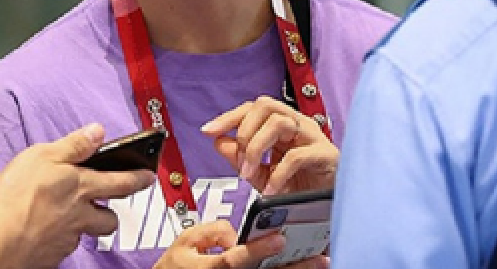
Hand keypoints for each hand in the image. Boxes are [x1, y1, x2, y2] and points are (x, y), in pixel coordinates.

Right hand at [0, 123, 155, 268]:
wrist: (2, 239)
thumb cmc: (19, 197)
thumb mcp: (44, 155)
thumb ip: (74, 145)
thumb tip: (97, 131)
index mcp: (82, 186)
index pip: (121, 181)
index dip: (138, 179)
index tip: (149, 177)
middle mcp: (81, 214)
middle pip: (110, 218)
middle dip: (113, 211)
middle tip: (109, 206)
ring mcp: (68, 237)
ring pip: (89, 233)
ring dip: (87, 226)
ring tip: (74, 218)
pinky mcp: (53, 254)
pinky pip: (64, 246)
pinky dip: (60, 239)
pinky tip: (46, 231)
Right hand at [151, 220, 327, 268]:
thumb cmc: (178, 264)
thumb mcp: (186, 240)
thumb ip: (213, 231)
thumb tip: (238, 234)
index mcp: (208, 268)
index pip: (235, 260)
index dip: (257, 250)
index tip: (278, 239)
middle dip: (291, 267)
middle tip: (316, 257)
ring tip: (319, 262)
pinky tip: (301, 266)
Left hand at [200, 96, 336, 195]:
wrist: (328, 210)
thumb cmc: (299, 187)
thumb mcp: (261, 174)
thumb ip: (240, 158)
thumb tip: (219, 141)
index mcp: (282, 125)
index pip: (253, 107)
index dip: (229, 116)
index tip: (208, 131)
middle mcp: (298, 124)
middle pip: (266, 105)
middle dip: (245, 131)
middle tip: (239, 163)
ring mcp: (313, 136)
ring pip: (279, 122)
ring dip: (256, 149)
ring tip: (250, 175)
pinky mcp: (326, 154)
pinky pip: (296, 156)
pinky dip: (278, 174)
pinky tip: (270, 189)